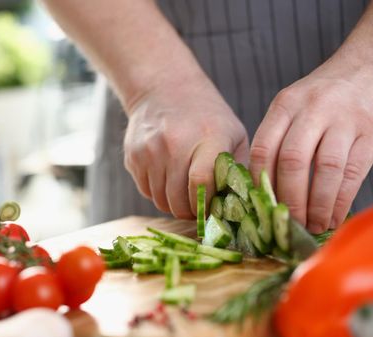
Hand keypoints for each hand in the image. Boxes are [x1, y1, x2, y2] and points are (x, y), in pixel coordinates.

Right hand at [124, 76, 248, 218]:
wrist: (163, 88)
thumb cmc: (206, 116)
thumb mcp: (233, 134)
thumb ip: (238, 170)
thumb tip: (239, 207)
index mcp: (208, 138)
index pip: (202, 183)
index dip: (207, 206)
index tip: (213, 211)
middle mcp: (174, 144)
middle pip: (179, 201)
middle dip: (192, 212)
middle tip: (200, 206)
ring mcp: (149, 151)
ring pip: (161, 202)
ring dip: (175, 204)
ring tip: (185, 191)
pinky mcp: (133, 157)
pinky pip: (146, 192)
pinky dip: (158, 193)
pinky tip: (168, 177)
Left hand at [250, 54, 372, 232]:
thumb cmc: (329, 94)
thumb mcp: (296, 103)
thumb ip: (281, 136)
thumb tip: (266, 187)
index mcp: (285, 104)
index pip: (263, 148)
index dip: (260, 183)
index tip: (262, 206)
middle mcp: (312, 109)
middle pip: (291, 162)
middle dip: (288, 200)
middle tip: (288, 224)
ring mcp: (344, 119)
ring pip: (324, 170)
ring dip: (316, 206)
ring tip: (313, 227)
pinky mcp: (371, 133)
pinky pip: (352, 174)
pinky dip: (340, 201)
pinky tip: (334, 217)